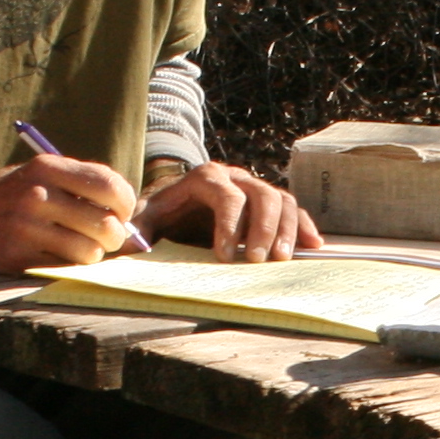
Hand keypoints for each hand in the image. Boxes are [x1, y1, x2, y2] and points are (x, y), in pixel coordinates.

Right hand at [0, 154, 137, 272]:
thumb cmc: (6, 197)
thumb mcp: (37, 176)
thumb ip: (80, 188)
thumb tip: (128, 222)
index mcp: (45, 168)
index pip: (108, 184)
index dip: (125, 203)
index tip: (122, 213)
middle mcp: (36, 195)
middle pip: (104, 223)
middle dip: (114, 236)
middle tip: (107, 238)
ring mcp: (25, 228)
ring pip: (88, 251)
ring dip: (92, 255)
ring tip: (80, 249)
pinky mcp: (16, 258)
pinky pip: (64, 269)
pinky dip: (71, 268)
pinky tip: (60, 258)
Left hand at [132, 163, 320, 261]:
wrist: (176, 206)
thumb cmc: (162, 215)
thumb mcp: (145, 220)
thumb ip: (137, 230)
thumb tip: (127, 243)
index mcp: (205, 177)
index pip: (225, 194)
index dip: (229, 224)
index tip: (225, 256)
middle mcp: (236, 177)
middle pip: (261, 194)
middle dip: (262, 229)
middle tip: (257, 261)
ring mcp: (256, 189)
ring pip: (281, 199)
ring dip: (285, 230)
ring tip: (282, 260)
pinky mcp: (270, 205)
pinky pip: (293, 210)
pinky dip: (303, 227)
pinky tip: (312, 246)